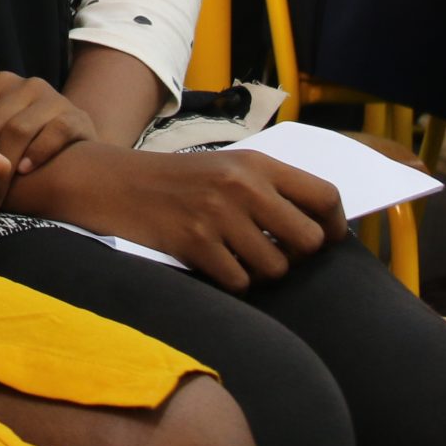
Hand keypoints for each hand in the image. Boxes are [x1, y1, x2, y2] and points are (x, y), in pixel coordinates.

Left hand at [0, 72, 97, 176]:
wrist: (75, 148)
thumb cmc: (25, 143)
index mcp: (0, 83)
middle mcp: (27, 85)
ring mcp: (53, 98)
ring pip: (18, 129)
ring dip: (6, 161)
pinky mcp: (76, 117)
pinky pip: (53, 134)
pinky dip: (37, 153)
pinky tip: (26, 170)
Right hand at [17, 143, 349, 291]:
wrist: (111, 183)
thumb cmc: (174, 182)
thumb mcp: (224, 169)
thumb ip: (268, 190)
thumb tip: (321, 228)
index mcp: (255, 164)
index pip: (324, 196)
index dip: (335, 226)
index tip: (327, 239)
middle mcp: (242, 185)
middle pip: (308, 240)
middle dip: (295, 255)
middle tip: (273, 252)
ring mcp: (218, 215)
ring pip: (275, 268)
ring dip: (260, 272)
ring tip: (235, 256)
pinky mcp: (196, 243)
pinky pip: (239, 282)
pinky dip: (230, 281)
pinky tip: (211, 263)